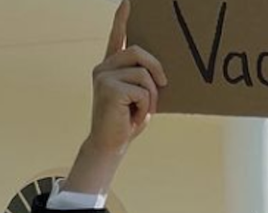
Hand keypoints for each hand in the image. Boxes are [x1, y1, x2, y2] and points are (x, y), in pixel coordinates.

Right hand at [85, 0, 166, 156]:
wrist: (111, 143)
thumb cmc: (128, 120)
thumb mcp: (140, 96)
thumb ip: (145, 78)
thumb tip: (163, 71)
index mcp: (112, 66)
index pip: (117, 37)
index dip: (122, 19)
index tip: (129, 1)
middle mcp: (104, 67)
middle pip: (140, 52)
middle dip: (157, 69)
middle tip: (164, 86)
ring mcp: (103, 76)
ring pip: (144, 74)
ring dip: (152, 96)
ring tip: (142, 110)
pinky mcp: (108, 88)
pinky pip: (142, 91)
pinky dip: (145, 106)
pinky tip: (134, 116)